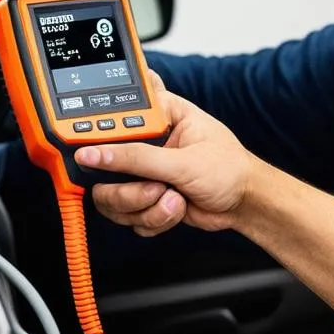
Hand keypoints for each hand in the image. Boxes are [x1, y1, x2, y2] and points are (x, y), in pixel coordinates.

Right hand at [76, 72, 254, 235]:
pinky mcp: (144, 198)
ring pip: (111, 196)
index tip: (90, 153)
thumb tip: (94, 153)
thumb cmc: (229, 169)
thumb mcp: (184, 161)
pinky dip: (153, 218)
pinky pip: (127, 215)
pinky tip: (176, 207)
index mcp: (158, 115)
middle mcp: (145, 142)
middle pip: (102, 162)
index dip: (96, 135)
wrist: (244, 204)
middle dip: (128, 186)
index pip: (112, 116)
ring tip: (173, 197)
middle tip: (155, 186)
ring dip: (144, 205)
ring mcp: (142, 172)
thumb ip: (136, 157)